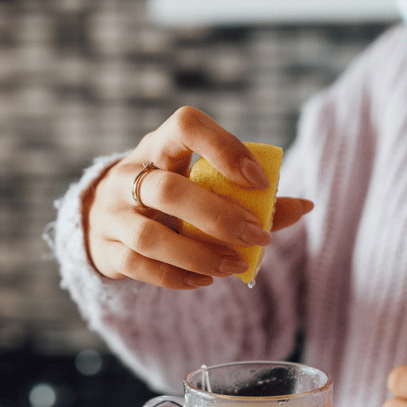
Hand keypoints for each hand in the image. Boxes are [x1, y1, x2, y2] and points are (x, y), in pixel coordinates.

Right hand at [84, 106, 313, 288]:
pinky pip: (139, 266)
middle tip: (258, 236)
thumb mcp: (200, 184)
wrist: (102, 218)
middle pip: (168, 190)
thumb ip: (251, 198)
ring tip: (235, 266)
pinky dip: (176, 277)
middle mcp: (128, 175)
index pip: (185, 126)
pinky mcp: (105, 249)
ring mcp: (111, 213)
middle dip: (219, 217)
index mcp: (160, 146)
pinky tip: (205, 280)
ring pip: (151, 236)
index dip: (225, 150)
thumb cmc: (169, 196)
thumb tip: (304, 207)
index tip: (260, 182)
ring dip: (199, 255)